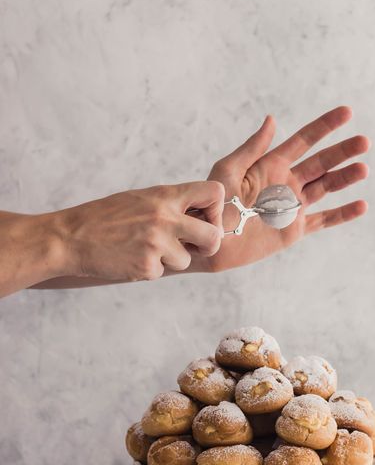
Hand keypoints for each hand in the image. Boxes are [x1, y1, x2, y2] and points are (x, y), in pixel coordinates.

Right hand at [55, 181, 224, 280]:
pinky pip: (162, 272)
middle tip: (197, 247)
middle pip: (213, 236)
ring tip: (145, 250)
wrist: (69, 238)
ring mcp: (156, 243)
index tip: (205, 218)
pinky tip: (130, 259)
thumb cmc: (104, 218)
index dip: (215, 209)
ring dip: (171, 260)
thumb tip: (201, 214)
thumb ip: (170, 204)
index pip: (214, 192)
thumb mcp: (139, 199)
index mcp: (165, 196)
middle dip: (209, 245)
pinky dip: (149, 269)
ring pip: (187, 260)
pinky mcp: (147, 266)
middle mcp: (165, 217)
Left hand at [196, 106, 368, 271]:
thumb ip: (252, 148)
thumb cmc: (212, 204)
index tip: (347, 112)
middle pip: (321, 162)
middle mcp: (285, 183)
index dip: (325, 126)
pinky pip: (323, 220)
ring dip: (346, 177)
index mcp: (271, 165)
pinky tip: (362, 205)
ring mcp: (292, 206)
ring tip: (364, 168)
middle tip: (364, 142)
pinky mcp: (294, 230)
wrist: (210, 241)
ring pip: (326, 187)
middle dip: (343, 151)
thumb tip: (272, 120)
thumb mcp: (229, 170)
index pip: (304, 140)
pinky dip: (342, 214)